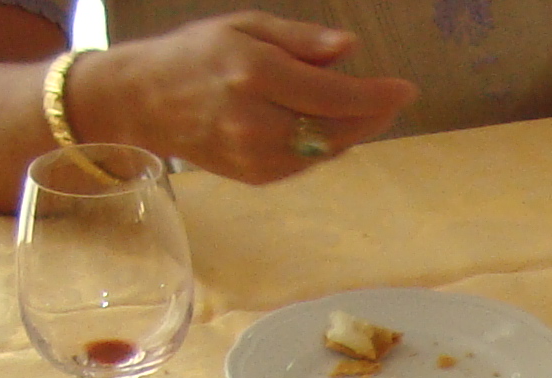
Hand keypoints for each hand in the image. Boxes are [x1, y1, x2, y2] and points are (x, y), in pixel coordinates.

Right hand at [76, 12, 415, 184]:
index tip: (406, 89)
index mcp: (256, 75)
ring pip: (326, 150)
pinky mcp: (257, 177)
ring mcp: (256, 156)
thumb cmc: (197, 54)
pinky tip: (322, 125)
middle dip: (372, 116)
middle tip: (391, 98)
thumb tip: (350, 49)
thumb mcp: (246, 26)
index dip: (376, 96)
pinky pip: (307, 162)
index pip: (334, 94)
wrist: (145, 102)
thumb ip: (301, 40)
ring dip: (351, 131)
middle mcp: (258, 121)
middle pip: (337, 129)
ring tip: (359, 107)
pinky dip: (323, 144)